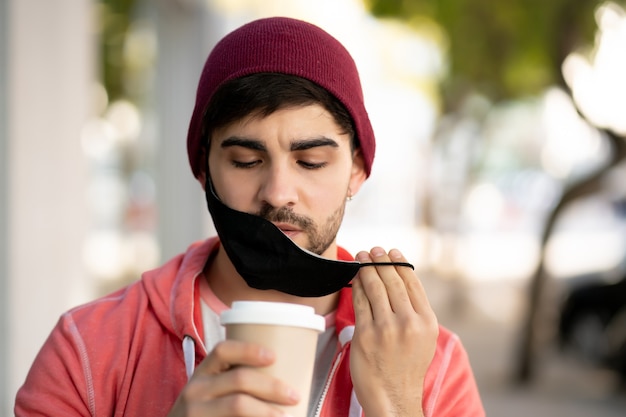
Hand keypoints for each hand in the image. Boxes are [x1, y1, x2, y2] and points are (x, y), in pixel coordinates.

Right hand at [167, 340, 299, 416]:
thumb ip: (232, 380)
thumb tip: (282, 374)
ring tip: (285, 415)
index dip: (249, 350)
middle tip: (293, 395)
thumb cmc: (203, 410)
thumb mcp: (208, 390)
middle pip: (239, 379)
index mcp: (203, 373)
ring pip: (238, 405)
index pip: (223, 350)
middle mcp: (196, 390)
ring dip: (266, 410)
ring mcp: (197, 412)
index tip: (274, 356)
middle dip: (271, 386)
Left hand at [351, 247, 438, 416]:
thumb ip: (415, 310)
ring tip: (361, 257)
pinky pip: (359, 302)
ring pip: (374, 288)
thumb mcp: (424, 337)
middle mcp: (409, 323)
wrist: (393, 396)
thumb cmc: (406, 366)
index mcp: (427, 321)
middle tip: (373, 250)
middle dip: (381, 261)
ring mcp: (386, 329)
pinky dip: (356, 286)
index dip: (399, 263)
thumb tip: (399, 279)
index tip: (391, 251)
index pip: (411, 282)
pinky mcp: (366, 335)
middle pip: (392, 281)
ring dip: (366, 268)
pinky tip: (354, 277)